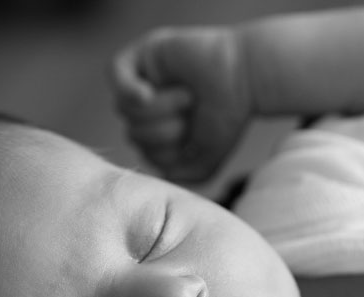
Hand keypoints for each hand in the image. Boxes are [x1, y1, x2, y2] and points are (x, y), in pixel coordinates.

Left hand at [111, 26, 251, 181]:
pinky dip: (130, 90)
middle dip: (165, 132)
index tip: (194, 137)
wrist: (246, 79)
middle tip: (193, 111)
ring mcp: (141, 80)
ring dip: (161, 109)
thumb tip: (155, 169)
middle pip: (133, 133)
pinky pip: (117, 75)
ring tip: (187, 96)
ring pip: (126, 110)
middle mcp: (146, 108)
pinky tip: (147, 94)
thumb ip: (176, 175)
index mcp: (157, 132)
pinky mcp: (142, 54)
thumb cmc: (227, 117)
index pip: (143, 152)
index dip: (167, 152)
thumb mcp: (203, 162)